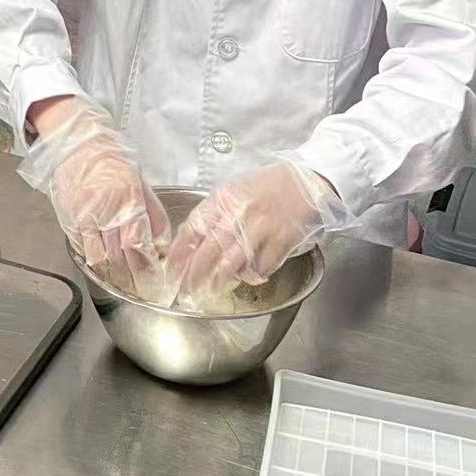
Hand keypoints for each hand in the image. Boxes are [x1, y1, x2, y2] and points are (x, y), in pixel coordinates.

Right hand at [20, 98, 170, 297]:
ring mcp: (83, 217)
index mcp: (127, 199)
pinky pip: (82, 251)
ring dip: (113, 277)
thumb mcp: (142, 184)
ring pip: (99, 260)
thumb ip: (154, 218)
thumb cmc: (111, 159)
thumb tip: (163, 248)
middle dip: (133, 281)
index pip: (138, 247)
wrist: (75, 143)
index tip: (156, 284)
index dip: (148, 271)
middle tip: (143, 293)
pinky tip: (104, 269)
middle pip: (120, 258)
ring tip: (124, 287)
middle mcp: (105, 211)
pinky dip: (94, 263)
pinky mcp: (68, 220)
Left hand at [165, 162, 347, 303]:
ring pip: (230, 265)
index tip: (171, 273)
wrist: (304, 181)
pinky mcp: (279, 241)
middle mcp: (236, 214)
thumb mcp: (232, 191)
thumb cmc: (266, 186)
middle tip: (185, 293)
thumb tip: (190, 238)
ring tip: (211, 292)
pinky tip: (248, 277)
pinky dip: (252, 276)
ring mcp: (258, 229)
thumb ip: (213, 213)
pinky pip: (260, 268)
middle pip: (206, 253)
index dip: (178, 256)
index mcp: (221, 200)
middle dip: (193, 278)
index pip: (191, 230)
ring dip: (218, 283)